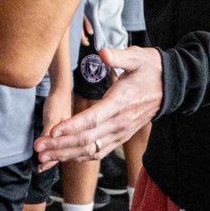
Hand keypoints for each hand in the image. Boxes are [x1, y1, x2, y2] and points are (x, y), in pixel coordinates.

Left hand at [36, 47, 161, 165]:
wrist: (171, 86)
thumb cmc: (151, 70)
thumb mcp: (138, 57)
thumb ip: (119, 57)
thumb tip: (103, 53)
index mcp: (120, 102)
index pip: (93, 119)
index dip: (71, 127)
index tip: (53, 132)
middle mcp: (119, 123)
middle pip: (86, 139)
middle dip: (60, 145)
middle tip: (38, 148)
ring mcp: (120, 133)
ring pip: (90, 150)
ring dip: (65, 154)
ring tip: (43, 157)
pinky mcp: (120, 137)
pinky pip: (98, 152)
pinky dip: (79, 156)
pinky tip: (63, 157)